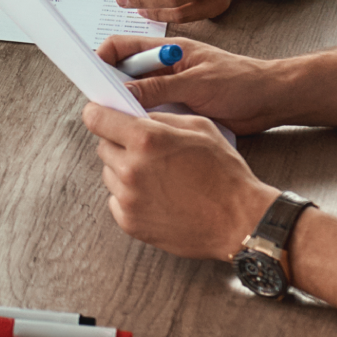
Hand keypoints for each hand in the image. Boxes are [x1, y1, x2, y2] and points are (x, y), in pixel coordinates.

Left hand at [81, 103, 274, 261]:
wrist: (239, 221)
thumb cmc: (225, 174)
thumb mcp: (199, 128)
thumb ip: (162, 118)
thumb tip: (136, 116)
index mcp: (147, 140)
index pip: (97, 118)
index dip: (98, 113)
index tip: (100, 114)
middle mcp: (132, 169)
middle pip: (103, 147)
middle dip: (120, 143)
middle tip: (147, 151)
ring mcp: (129, 199)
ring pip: (109, 174)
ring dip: (125, 171)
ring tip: (158, 177)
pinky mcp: (130, 223)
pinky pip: (116, 200)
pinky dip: (130, 197)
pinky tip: (157, 196)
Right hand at [99, 35, 304, 133]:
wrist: (271, 101)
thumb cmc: (241, 82)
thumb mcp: (197, 83)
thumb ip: (159, 88)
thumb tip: (123, 95)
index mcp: (167, 51)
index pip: (122, 47)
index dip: (102, 59)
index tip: (91, 77)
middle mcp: (165, 69)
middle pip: (124, 75)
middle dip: (111, 90)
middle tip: (106, 108)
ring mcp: (171, 90)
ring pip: (136, 99)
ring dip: (130, 111)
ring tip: (126, 124)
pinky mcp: (178, 111)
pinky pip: (152, 116)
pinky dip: (145, 124)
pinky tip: (145, 135)